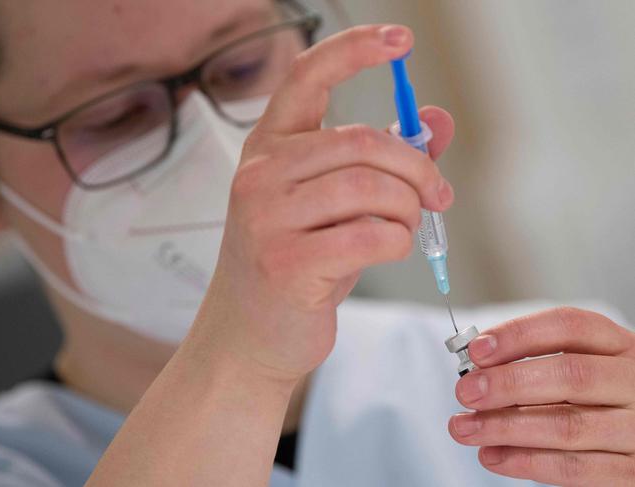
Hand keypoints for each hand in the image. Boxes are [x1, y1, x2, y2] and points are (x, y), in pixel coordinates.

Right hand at [194, 24, 455, 381]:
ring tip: (410, 225)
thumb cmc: (298, 262)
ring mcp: (267, 218)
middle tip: (438, 193)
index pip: (307, 77)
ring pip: (368, 188)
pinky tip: (391, 248)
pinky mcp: (287, 262)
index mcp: (268, 147)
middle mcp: (260, 174)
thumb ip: (383, 160)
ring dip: (407, 208)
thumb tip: (437, 122)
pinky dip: (397, 241)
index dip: (354, 49)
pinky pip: (368, 235)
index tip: (399, 39)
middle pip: (359, 142)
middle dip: (415, 168)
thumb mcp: (336, 204)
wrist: (251, 332)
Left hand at [448, 307, 634, 486]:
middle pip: (570, 375)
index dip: (519, 334)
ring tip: (465, 427)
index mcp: (618, 346)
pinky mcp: (632, 472)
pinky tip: (493, 455)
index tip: (477, 350)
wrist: (634, 439)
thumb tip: (476, 369)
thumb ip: (534, 363)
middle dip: (509, 383)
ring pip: (568, 425)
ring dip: (506, 427)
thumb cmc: (594, 399)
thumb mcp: (577, 367)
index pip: (570, 326)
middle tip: (466, 391)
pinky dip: (527, 462)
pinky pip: (575, 468)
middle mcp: (634, 382)